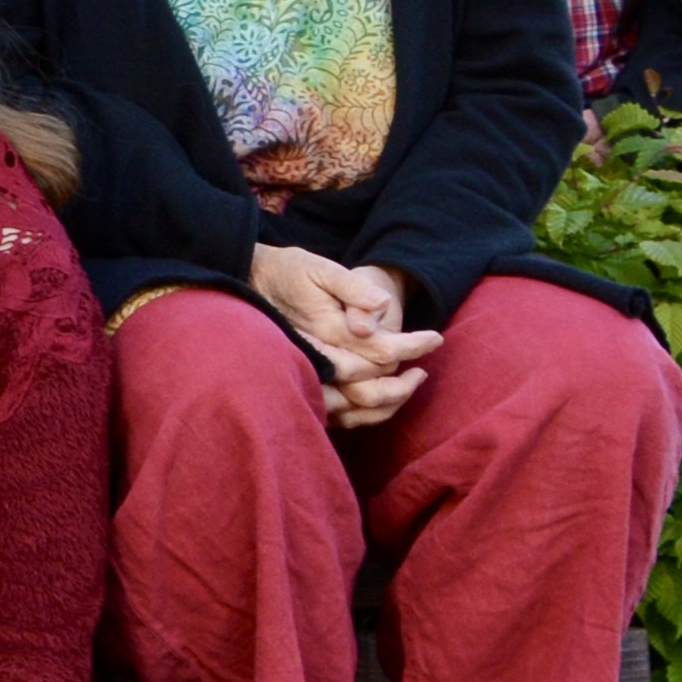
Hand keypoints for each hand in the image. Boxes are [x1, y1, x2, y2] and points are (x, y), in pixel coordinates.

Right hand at [247, 245, 440, 431]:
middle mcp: (316, 362)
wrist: (245, 282)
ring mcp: (305, 377)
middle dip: (404, 383)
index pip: (382, 352)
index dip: (414, 346)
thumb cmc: (285, 271)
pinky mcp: (299, 385)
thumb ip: (351, 286)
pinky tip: (376, 400)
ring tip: (407, 386)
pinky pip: (336, 414)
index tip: (436, 338)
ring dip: (388, 402)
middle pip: (372, 389)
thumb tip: (382, 308)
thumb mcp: (318, 267)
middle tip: (424, 370)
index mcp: (325, 333)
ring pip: (355, 408)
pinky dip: (362, 413)